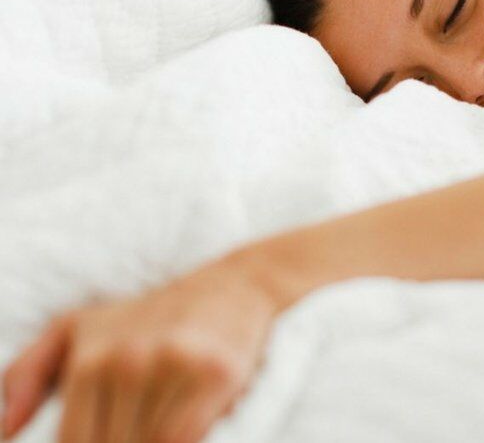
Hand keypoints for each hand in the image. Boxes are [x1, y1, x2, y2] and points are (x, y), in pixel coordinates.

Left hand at [1, 257, 280, 442]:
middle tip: (135, 426)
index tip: (110, 435)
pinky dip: (183, 441)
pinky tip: (185, 429)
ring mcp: (172, 369)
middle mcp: (126, 364)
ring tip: (156, 422)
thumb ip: (26, 375)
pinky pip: (186, 438)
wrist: (231, 285)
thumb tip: (3, 432)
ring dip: (152, 441)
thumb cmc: (148, 315)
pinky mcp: (215, 375)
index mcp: (88, 360)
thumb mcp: (76, 330)